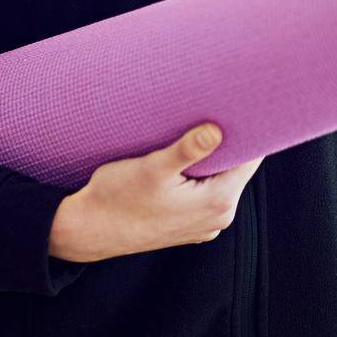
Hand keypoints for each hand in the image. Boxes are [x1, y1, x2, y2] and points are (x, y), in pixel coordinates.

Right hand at [48, 123, 263, 262]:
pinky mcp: (187, 225)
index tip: (241, 106)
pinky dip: (199, 175)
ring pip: (220, 180)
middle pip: (237, 169)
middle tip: (217, 108)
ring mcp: (203, 225)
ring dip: (212, 159)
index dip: (249, 132)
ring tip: (197, 130)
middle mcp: (217, 219)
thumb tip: (217, 130)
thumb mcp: (152, 168)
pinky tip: (183, 159)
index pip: (250, 160)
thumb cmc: (116, 198)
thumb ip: (187, 150)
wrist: (86, 230)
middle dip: (229, 143)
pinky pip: (205, 193)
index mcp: (218, 203)